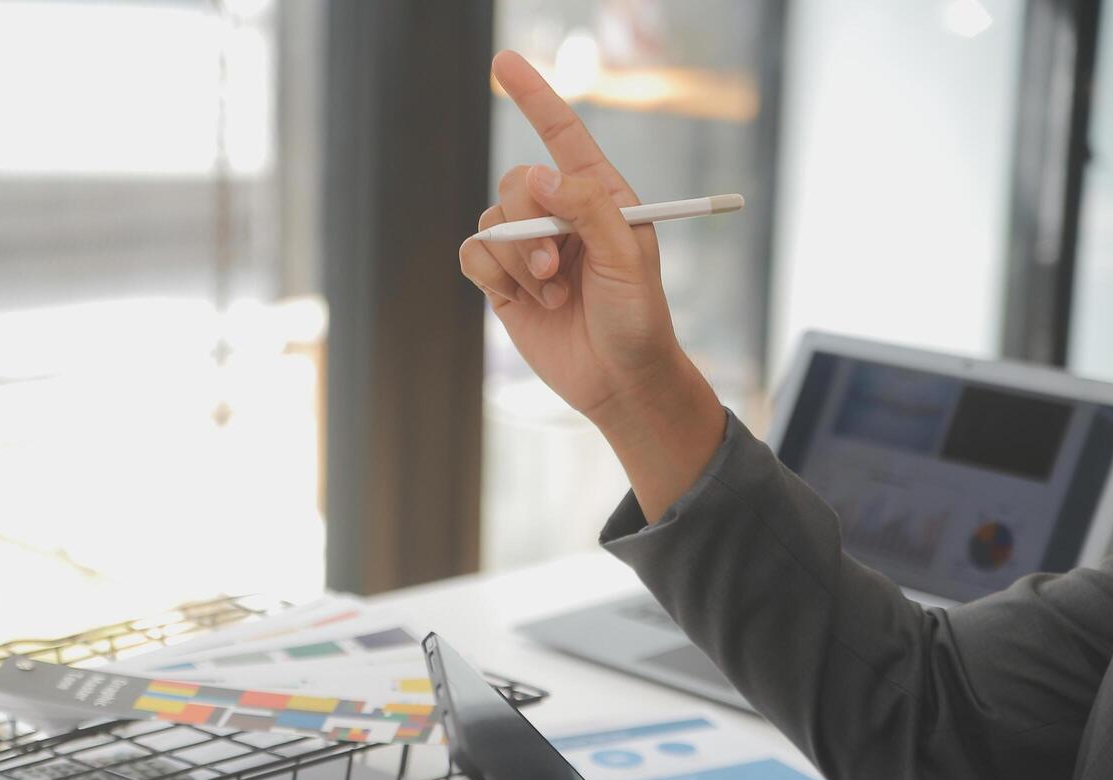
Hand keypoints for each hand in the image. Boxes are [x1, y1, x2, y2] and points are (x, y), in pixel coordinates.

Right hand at [459, 50, 725, 520]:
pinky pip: (474, 255)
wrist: (619, 382)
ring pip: (493, 223)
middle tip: (556, 266)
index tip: (504, 63)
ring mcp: (530, 250)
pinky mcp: (505, 283)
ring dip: (519, 261)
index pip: (561, 135)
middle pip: (516, 185)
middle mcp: (560, 216)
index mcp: (599, 197)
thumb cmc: (637, 319)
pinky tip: (526, 302)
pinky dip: (494, 276)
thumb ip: (587, 206)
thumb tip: (538, 173)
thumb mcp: (627, 257)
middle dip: (529, 225)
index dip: (533, 97)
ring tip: (552, 294)